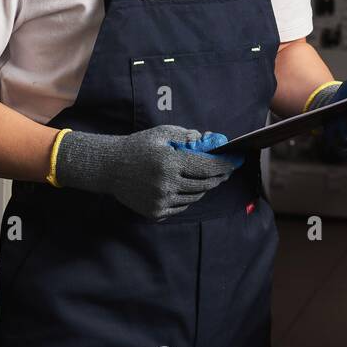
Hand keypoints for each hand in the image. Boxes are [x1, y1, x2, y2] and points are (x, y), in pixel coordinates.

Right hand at [53, 125, 245, 219]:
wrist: (110, 168)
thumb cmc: (138, 147)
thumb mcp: (162, 134)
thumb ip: (187, 136)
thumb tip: (210, 141)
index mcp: (169, 161)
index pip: (208, 166)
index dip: (225, 164)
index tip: (236, 160)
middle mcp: (166, 184)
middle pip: (205, 184)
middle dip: (219, 176)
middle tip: (226, 170)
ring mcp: (161, 201)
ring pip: (195, 196)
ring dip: (204, 186)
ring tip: (203, 176)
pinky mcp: (156, 213)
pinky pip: (182, 206)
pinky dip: (188, 196)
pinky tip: (184, 186)